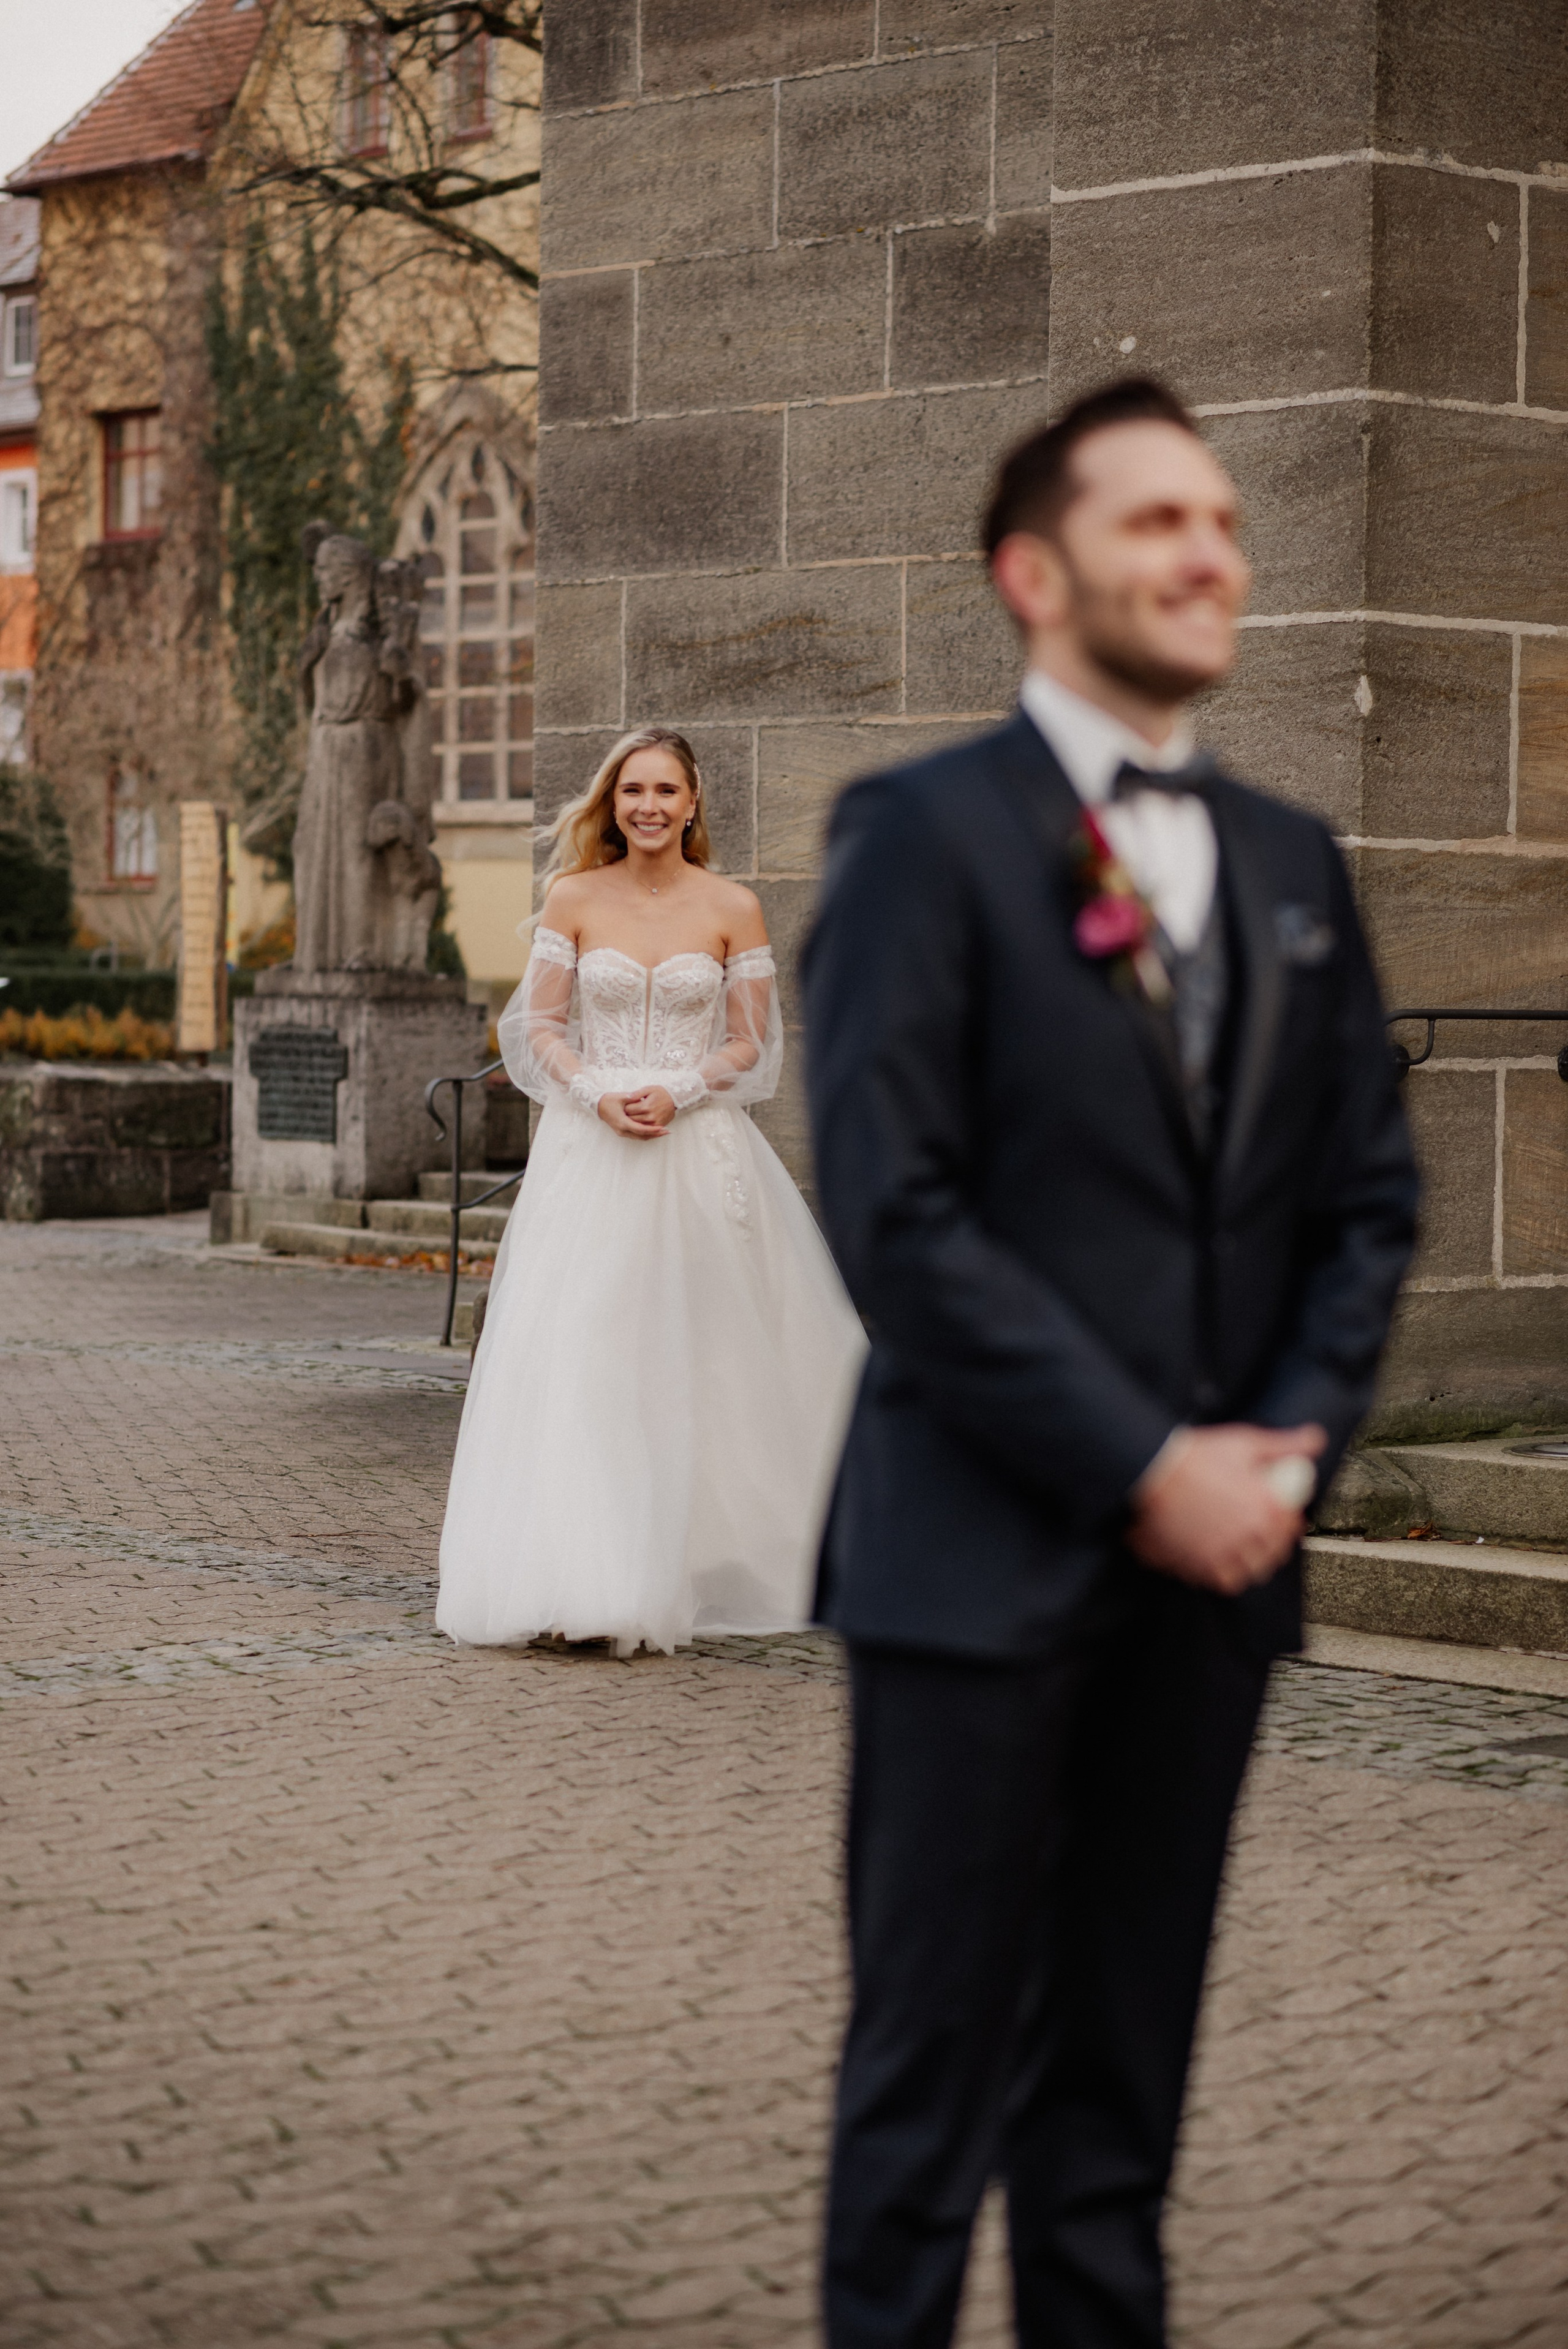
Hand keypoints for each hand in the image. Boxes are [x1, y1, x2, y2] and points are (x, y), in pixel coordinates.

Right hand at [597, 1088, 674, 1138]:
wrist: (598, 1106)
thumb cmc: (609, 1100)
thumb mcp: (621, 1097)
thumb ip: (632, 1098)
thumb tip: (642, 1098)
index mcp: (623, 1123)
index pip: (640, 1129)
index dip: (652, 1129)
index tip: (662, 1127)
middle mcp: (623, 1130)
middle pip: (642, 1136)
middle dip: (655, 1134)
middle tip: (667, 1131)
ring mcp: (622, 1132)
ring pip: (640, 1137)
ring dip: (652, 1135)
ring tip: (664, 1132)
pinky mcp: (623, 1131)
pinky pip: (637, 1135)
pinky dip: (646, 1134)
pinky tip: (654, 1131)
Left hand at [622, 1085, 676, 1130]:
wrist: (675, 1099)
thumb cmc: (660, 1093)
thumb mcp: (649, 1089)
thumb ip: (637, 1093)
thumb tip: (627, 1097)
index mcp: (645, 1106)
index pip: (628, 1109)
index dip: (624, 1107)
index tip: (624, 1105)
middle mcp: (649, 1116)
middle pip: (631, 1119)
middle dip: (626, 1115)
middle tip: (625, 1112)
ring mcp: (654, 1123)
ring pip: (637, 1125)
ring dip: (632, 1121)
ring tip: (630, 1116)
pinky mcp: (657, 1126)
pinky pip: (645, 1129)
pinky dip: (640, 1126)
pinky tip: (638, 1121)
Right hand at [1127, 1422, 1326, 1596]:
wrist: (1147, 1472)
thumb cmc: (1193, 1456)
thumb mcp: (1243, 1442)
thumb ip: (1284, 1445)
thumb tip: (1315, 1439)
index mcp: (1266, 1509)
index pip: (1290, 1527)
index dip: (1287, 1521)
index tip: (1280, 1514)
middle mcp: (1248, 1538)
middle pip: (1271, 1555)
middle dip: (1270, 1544)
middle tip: (1258, 1532)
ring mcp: (1221, 1556)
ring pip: (1246, 1573)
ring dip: (1247, 1562)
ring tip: (1238, 1548)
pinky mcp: (1195, 1567)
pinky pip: (1216, 1581)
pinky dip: (1219, 1572)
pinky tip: (1214, 1557)